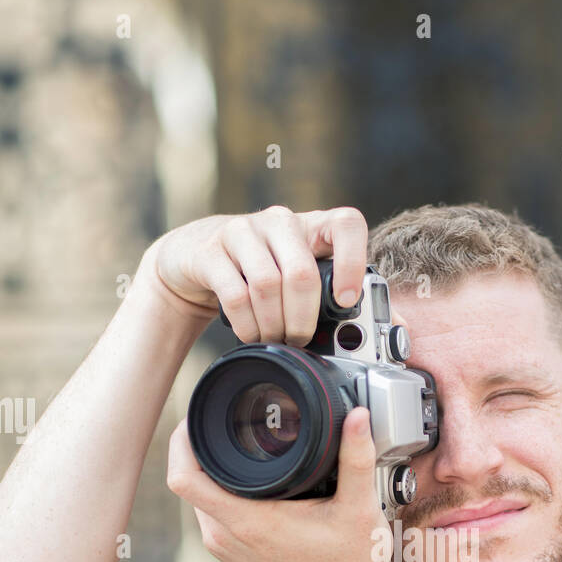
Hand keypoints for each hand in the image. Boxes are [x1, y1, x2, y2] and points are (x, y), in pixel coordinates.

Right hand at [142, 204, 370, 346]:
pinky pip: (235, 296)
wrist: (197, 255)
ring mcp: (242, 232)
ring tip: (274, 339)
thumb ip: (325, 291)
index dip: (352, 262)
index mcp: (310, 225)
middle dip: (303, 318)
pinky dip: (248, 325)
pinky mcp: (210, 252)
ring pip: (268, 285)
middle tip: (299, 339)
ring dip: (274, 325)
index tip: (346, 300)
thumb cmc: (258, 268)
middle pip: (301, 272)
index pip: (346, 224)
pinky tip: (251, 334)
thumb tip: (365, 328)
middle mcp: (278, 222)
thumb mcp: (295, 271)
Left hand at [167, 406, 390, 561]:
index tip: (199, 415)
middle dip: (198, 444)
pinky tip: (247, 477)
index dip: (182, 439)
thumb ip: (357, 461)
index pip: (183, 475)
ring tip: (237, 443)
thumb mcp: (360, 511)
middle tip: (224, 418)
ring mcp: (223, 545)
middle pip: (187, 478)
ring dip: (210, 468)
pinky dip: (219, 490)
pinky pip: (210, 511)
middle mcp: (224, 534)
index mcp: (246, 520)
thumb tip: (357, 417)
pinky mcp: (229, 552)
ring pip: (198, 495)